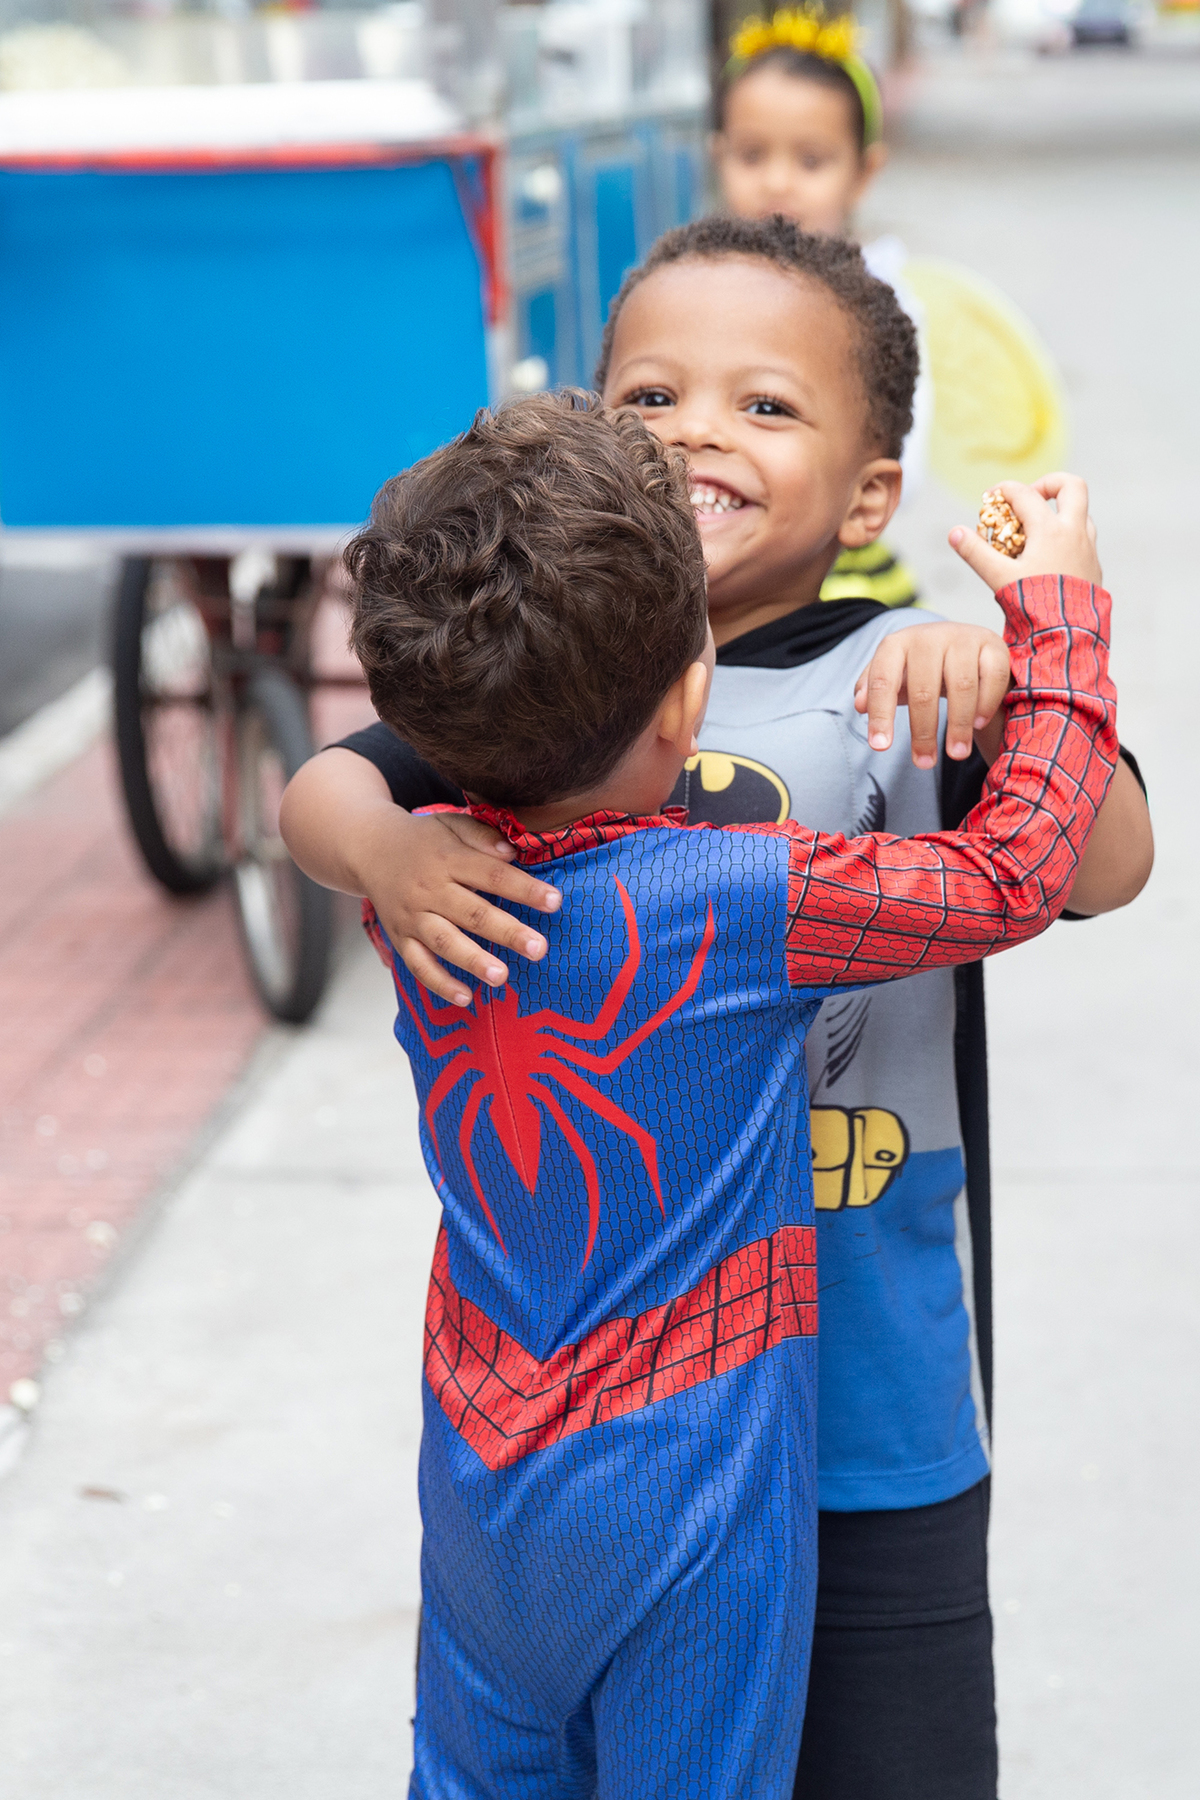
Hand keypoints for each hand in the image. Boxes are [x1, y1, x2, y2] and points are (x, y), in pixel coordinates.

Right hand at [358, 809, 561, 1005]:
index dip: (524, 889)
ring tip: (502, 976)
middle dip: (507, 932)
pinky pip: (418, 965)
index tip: (555, 901)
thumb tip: (513, 852)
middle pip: (472, 913)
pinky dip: (439, 984)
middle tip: (538, 948)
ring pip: (445, 942)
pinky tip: (465, 998)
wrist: (369, 849)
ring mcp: (412, 917)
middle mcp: (429, 889)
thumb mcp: (452, 824)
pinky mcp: (400, 938)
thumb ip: (482, 836)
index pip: (491, 875)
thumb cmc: (425, 839)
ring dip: (474, 961)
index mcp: (448, 858)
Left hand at [854, 622, 1012, 767]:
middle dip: (922, 731)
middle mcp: (930, 636)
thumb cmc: (921, 669)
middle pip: (924, 689)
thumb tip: (859, 705)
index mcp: (897, 644)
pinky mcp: (994, 645)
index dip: (880, 714)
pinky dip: (985, 704)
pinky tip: (979, 726)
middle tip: (924, 763)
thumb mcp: (894, 677)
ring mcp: (964, 638)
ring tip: (955, 754)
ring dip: (958, 725)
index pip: (883, 679)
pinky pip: (992, 677)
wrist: (964, 647)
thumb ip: (873, 691)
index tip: (880, 747)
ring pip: (961, 685)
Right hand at [949, 473, 1102, 591]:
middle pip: (1071, 485)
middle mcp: (1074, 532)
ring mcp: (1088, 548)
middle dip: (1049, 483)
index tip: (991, 498)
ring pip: (1082, 513)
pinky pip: (1084, 540)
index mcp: (1050, 529)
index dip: (1004, 490)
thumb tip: (954, 532)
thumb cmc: (1033, 605)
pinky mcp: (1094, 566)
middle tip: (1030, 497)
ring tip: (1038, 530)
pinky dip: (1067, 537)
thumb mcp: (999, 577)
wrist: (1069, 634)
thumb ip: (976, 553)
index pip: (1024, 493)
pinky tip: (1050, 558)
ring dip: (1061, 512)